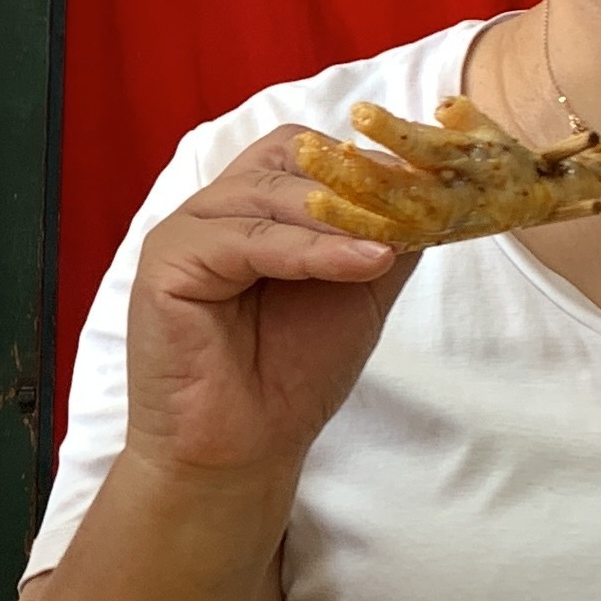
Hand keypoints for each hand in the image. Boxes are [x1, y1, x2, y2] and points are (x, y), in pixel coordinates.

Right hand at [125, 127, 415, 477]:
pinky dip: (306, 249)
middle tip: (414, 206)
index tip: (426, 183)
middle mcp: (215, 210)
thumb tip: (434, 195)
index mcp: (252, 209)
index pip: (305, 151)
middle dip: (354, 182)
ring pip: (267, 195)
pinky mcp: (166, 263)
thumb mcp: (358, 292)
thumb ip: (385, 239)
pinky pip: (243, 239)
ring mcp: (185, 232)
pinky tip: (359, 264)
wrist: (243, 449)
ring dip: (338, 218)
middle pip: (286, 158)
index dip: (363, 161)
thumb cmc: (291, 376)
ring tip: (390, 245)